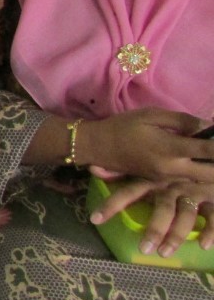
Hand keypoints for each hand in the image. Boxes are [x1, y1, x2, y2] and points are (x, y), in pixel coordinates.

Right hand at [79, 108, 213, 183]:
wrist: (97, 147)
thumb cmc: (123, 127)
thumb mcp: (151, 115)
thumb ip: (183, 121)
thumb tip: (209, 126)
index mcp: (170, 149)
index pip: (209, 150)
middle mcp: (173, 168)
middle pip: (211, 174)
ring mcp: (168, 179)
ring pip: (201, 181)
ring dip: (208, 170)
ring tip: (206, 155)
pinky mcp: (163, 183)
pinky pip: (188, 181)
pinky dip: (197, 173)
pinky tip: (196, 161)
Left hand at [89, 178, 213, 254]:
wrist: (210, 165)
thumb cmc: (174, 173)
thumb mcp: (150, 173)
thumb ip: (122, 174)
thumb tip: (92, 169)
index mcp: (153, 180)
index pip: (129, 191)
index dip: (112, 204)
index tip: (95, 220)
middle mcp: (173, 185)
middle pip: (163, 207)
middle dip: (154, 228)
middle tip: (144, 249)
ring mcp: (195, 192)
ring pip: (186, 213)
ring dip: (176, 234)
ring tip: (164, 253)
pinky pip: (213, 216)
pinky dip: (210, 231)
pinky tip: (203, 245)